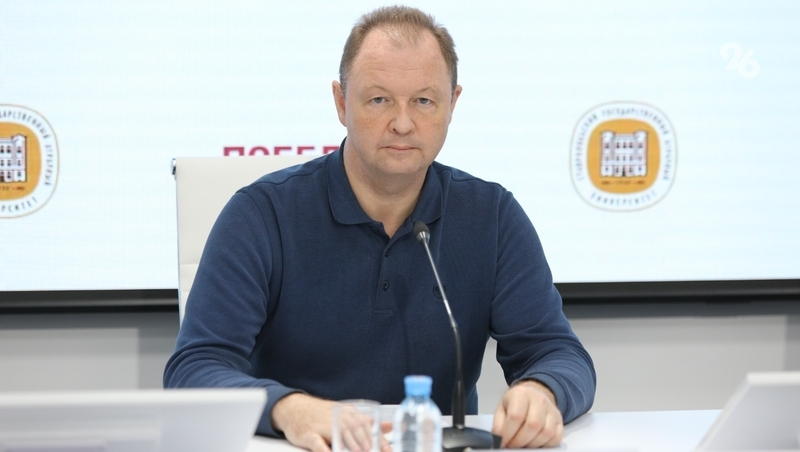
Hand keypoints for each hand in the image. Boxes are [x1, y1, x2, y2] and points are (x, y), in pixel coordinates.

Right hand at [272, 393, 391, 451]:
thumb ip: (367, 422)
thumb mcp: (345, 414)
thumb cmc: (322, 415)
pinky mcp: (308, 434)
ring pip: (339, 434)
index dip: (378, 438)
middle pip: (355, 428)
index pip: (367, 425)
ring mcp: (322, 425)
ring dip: (351, 445)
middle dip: (366, 442)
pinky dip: (325, 450)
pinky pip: (318, 443)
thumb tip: (389, 426)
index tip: (387, 450)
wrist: (294, 408)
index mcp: (347, 413)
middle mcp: (336, 417)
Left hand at [491, 380, 563, 447]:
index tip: (502, 443)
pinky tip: (535, 443)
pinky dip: (545, 445)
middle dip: (519, 441)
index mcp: (521, 394)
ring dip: (532, 445)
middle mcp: (539, 400)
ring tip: (522, 444)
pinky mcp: (559, 420)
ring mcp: (551, 410)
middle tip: (511, 445)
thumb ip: (499, 424)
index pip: (516, 416)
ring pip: (546, 433)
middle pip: (532, 425)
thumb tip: (498, 440)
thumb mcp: (502, 408)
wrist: (532, 394)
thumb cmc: (515, 403)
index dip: (508, 433)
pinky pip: (556, 437)